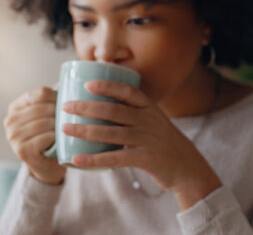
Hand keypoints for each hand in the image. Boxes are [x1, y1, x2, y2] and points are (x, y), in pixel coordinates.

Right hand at [4, 87, 65, 184]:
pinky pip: (46, 137)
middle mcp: (10, 120)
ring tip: (71, 127)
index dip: (58, 96)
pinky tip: (63, 140)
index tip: (71, 103)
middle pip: (43, 108)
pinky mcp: (22, 150)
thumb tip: (71, 79)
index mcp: (16, 107)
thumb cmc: (53, 135)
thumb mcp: (51, 113)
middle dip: (62, 112)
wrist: (49, 165)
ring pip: (45, 122)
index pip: (39, 93)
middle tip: (77, 117)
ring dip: (61, 125)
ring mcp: (14, 136)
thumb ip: (55, 98)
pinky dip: (58, 137)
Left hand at [60, 80, 220, 196]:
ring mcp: (147, 139)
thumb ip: (135, 113)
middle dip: (87, 107)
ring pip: (110, 132)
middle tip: (66, 106)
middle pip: (113, 110)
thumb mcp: (155, 122)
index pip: (128, 91)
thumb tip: (103, 106)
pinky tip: (77, 158)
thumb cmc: (164, 143)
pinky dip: (94, 158)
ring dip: (85, 130)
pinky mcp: (144, 158)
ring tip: (65, 128)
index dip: (107, 86)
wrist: (188, 167)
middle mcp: (149, 120)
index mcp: (150, 108)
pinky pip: (115, 157)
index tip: (88, 84)